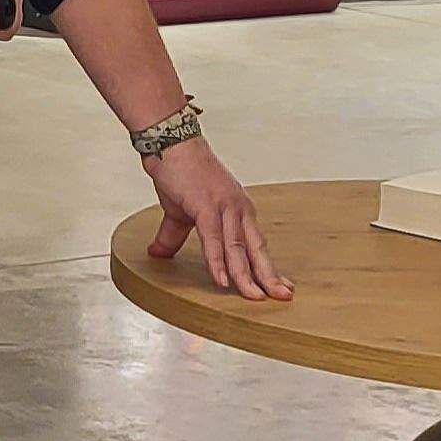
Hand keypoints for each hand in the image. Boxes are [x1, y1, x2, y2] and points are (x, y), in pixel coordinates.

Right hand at [145, 137, 291, 299]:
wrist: (171, 143)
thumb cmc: (180, 172)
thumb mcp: (178, 211)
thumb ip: (174, 235)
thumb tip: (158, 254)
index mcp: (237, 210)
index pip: (256, 244)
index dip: (267, 267)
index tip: (279, 285)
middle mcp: (238, 209)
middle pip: (256, 249)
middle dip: (269, 276)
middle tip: (282, 297)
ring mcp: (225, 207)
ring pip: (239, 248)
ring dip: (247, 275)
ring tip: (255, 297)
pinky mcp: (206, 206)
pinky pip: (214, 240)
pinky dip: (219, 261)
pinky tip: (224, 279)